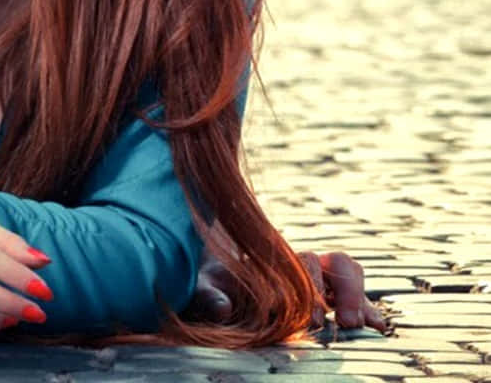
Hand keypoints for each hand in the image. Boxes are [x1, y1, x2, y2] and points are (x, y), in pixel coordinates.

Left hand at [187, 249, 387, 332]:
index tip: (311, 318)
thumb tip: (221, 307)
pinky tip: (379, 327)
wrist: (218, 287)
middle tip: (342, 321)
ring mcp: (321, 281)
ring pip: (349, 273)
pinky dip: (370, 309)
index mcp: (276, 257)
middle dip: (343, 291)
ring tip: (358, 325)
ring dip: (357, 297)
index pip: (301, 262)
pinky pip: (358, 297)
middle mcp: (302, 264)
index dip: (310, 286)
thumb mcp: (205, 289)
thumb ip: (210, 296)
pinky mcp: (334, 301)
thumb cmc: (213, 286)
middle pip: (333, 263)